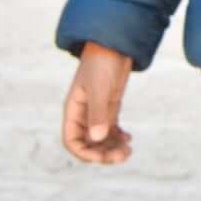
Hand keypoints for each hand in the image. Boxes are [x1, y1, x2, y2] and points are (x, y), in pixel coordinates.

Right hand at [62, 41, 133, 164]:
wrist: (115, 44)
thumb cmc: (102, 62)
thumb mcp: (99, 88)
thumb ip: (98, 113)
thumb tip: (96, 138)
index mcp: (73, 110)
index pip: (72, 140)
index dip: (85, 153)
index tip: (103, 157)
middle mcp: (83, 113)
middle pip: (88, 143)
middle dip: (103, 153)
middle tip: (123, 155)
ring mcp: (96, 111)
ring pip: (101, 138)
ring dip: (112, 147)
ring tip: (128, 150)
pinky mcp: (109, 106)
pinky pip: (110, 129)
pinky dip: (118, 137)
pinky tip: (128, 138)